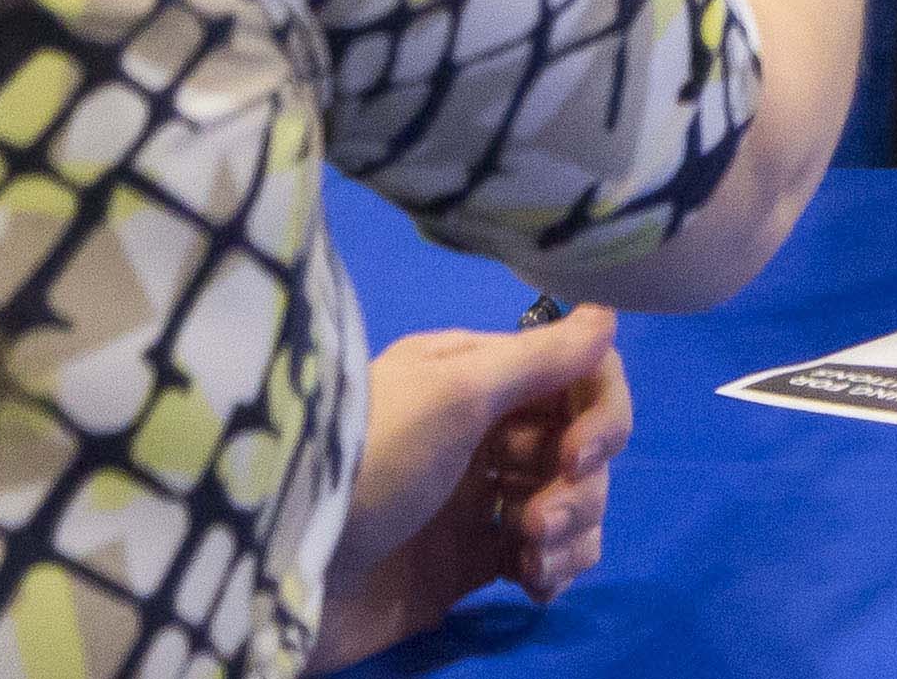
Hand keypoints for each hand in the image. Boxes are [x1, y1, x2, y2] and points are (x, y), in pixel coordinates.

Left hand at [314, 314, 631, 667]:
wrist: (287, 564)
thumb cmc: (371, 459)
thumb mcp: (452, 394)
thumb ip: (537, 359)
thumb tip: (609, 312)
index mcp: (478, 376)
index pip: (573, 376)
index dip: (597, 411)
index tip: (580, 452)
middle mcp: (485, 430)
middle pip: (578, 446)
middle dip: (580, 486)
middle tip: (537, 521)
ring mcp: (478, 499)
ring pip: (570, 505)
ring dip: (573, 530)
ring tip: (533, 560)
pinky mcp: (469, 562)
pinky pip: (544, 559)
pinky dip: (555, 569)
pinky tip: (535, 584)